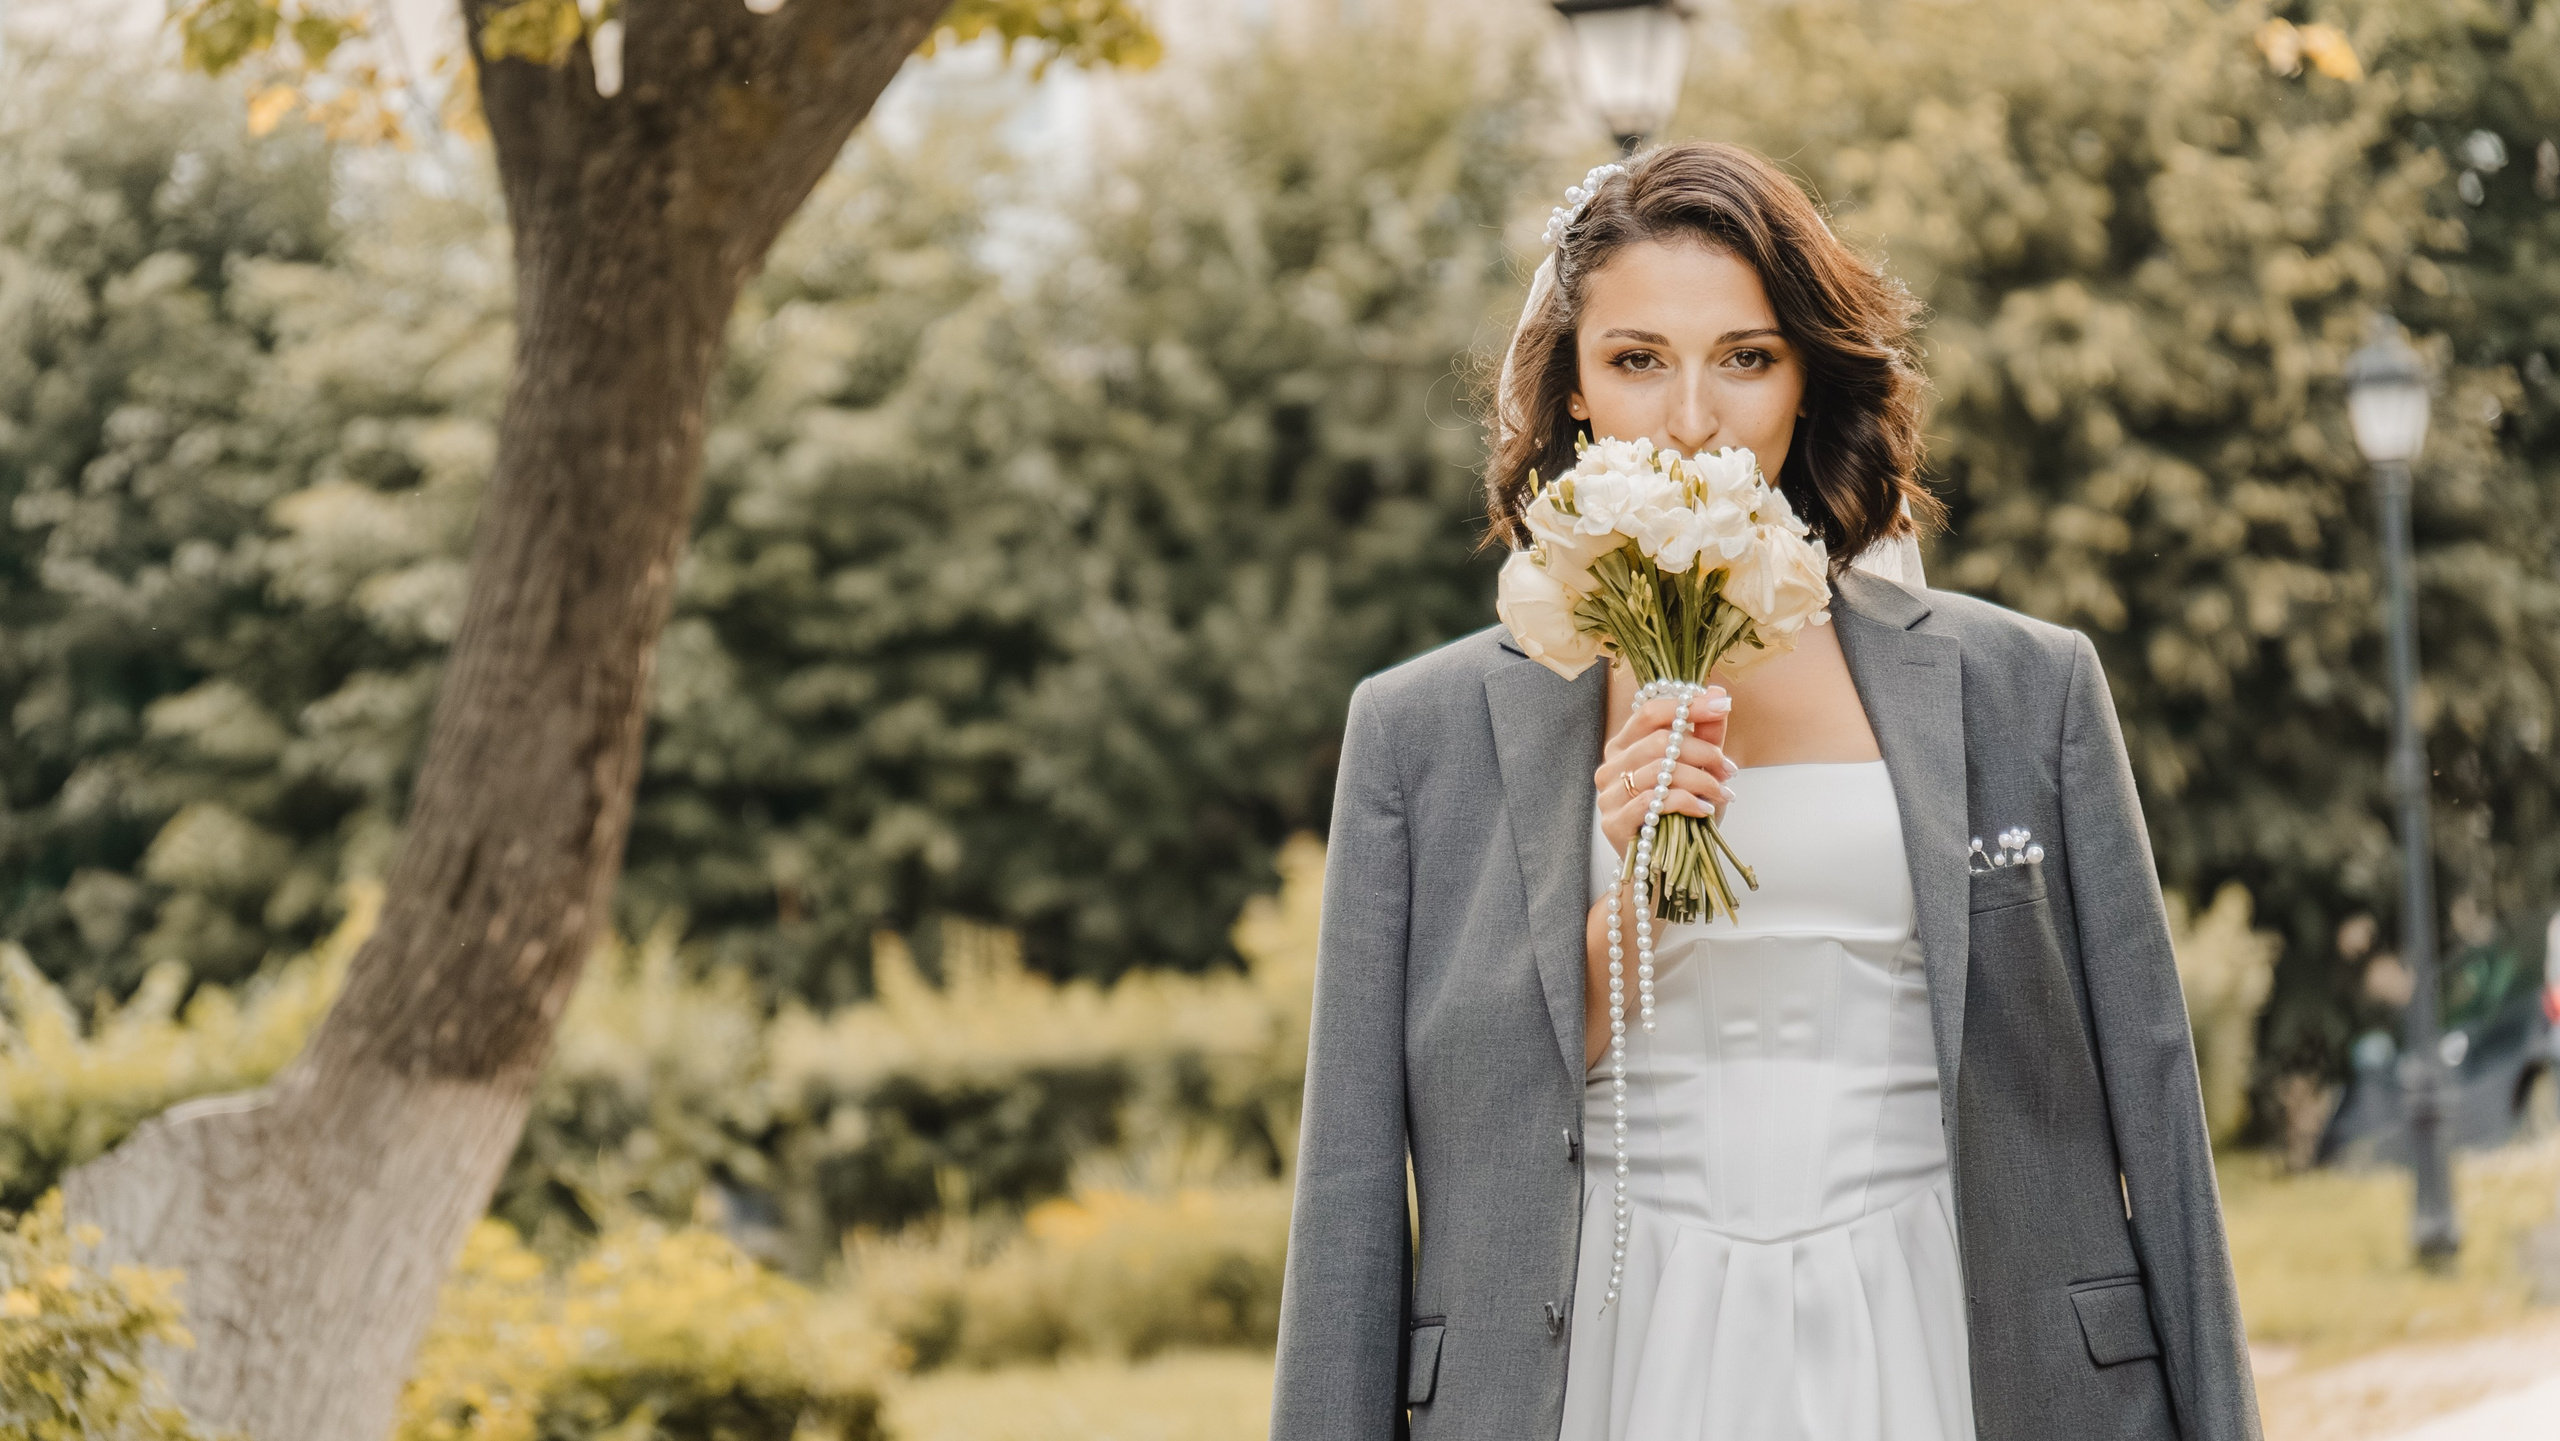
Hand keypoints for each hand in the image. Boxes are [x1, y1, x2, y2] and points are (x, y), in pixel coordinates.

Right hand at [1592, 686, 1732, 859]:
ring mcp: (1608, 795)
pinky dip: (1686, 803)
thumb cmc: (1680, 815)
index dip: (1687, 706)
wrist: (1664, 867)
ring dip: (1701, 780)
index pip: (1650, 713)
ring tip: (1722, 792)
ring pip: (1660, 771)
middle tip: (1728, 769)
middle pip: (1660, 741)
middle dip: (1703, 752)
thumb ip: (1704, 732)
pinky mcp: (1613, 822)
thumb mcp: (1698, 770)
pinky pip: (1654, 802)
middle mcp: (1610, 766)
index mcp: (1625, 746)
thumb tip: (1717, 693)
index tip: (1722, 705)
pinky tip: (1703, 810)